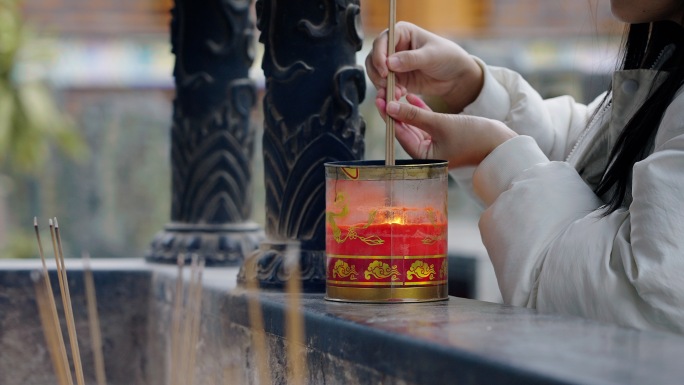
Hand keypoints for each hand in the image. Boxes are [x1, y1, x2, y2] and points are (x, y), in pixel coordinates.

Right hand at [365, 22, 483, 112]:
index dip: (379, 55)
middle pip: (373, 57)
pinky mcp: (396, 79)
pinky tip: (399, 95)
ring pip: (375, 73)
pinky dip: (388, 91)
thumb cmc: (447, 58)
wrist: (456, 77)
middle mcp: (394, 46)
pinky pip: (384, 85)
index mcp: (402, 33)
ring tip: (396, 92)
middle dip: (377, 72)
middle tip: (386, 84)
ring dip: (381, 84)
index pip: (382, 41)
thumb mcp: (431, 56)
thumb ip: (411, 59)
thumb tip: (389, 63)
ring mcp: (394, 64)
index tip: (384, 70)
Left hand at [383, 94, 516, 166]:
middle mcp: (426, 153)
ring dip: (405, 108)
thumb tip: (390, 106)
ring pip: (414, 124)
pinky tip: (410, 95)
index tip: (379, 99)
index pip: (399, 134)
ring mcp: (435, 145)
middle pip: (404, 129)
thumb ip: (414, 115)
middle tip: (382, 92)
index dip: (389, 115)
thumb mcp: (441, 123)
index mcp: (423, 157)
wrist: (502, 145)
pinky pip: (426, 122)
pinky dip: (419, 110)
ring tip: (393, 90)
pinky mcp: (443, 136)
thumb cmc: (474, 137)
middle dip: (394, 110)